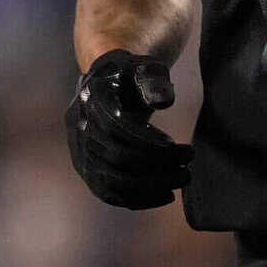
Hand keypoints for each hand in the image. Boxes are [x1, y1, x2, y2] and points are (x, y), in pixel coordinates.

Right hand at [65, 49, 193, 208]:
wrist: (109, 84)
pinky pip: (108, 193)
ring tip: (180, 181)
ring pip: (111, 181)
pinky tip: (165, 194)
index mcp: (91, 98)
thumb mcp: (145, 67)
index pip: (116, 128)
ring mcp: (79, 151)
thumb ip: (154, 79)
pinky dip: (137, 199)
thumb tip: (163, 101)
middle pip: (116, 157)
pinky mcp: (86, 168)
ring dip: (150, 188)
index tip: (180, 147)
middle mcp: (78, 127)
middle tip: (188, 169)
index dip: (149, 142)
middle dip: (157, 167)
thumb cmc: (133, 75)